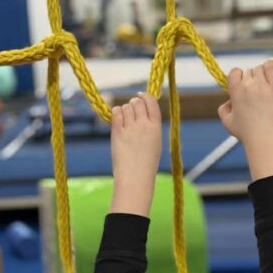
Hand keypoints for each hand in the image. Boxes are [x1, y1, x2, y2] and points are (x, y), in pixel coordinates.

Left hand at [109, 91, 161, 215]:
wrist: (135, 177)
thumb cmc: (146, 164)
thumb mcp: (155, 142)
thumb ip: (150, 126)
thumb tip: (140, 110)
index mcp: (156, 127)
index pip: (151, 102)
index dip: (144, 96)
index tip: (139, 96)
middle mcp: (143, 125)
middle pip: (137, 102)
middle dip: (133, 104)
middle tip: (130, 112)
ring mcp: (130, 128)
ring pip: (125, 107)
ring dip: (124, 110)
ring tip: (124, 122)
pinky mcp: (117, 132)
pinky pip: (115, 113)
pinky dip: (116, 113)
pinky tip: (117, 121)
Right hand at [217, 61, 272, 181]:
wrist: (265, 139)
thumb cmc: (246, 133)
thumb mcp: (226, 121)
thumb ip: (223, 108)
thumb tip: (230, 99)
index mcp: (236, 91)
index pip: (234, 72)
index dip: (237, 78)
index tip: (241, 87)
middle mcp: (249, 85)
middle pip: (248, 71)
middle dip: (249, 80)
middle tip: (253, 93)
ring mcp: (264, 86)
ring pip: (260, 68)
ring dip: (260, 75)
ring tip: (262, 88)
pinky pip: (272, 67)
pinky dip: (270, 67)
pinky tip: (270, 76)